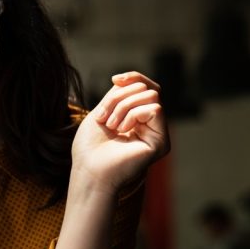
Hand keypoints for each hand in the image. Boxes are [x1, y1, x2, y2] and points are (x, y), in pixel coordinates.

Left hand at [71, 71, 169, 193]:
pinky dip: (133, 114)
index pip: (146, 87)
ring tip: (111, 125)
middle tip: (104, 117)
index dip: (133, 77)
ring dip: (123, 106)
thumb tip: (132, 80)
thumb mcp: (103, 110)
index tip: (115, 79)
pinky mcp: (161, 143)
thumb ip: (120, 94)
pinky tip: (122, 130)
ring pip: (151, 95)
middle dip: (120, 97)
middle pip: (146, 88)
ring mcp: (158, 134)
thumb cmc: (90, 146)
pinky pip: (155, 109)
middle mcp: (150, 126)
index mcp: (137, 118)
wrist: (88, 170)